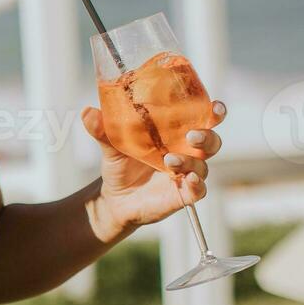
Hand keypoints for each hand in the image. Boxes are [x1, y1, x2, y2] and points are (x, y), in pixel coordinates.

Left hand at [80, 99, 226, 238]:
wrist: (114, 196)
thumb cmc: (121, 163)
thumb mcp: (111, 145)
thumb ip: (102, 129)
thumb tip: (88, 112)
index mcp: (175, 133)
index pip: (202, 119)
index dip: (214, 112)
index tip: (215, 108)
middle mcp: (187, 151)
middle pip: (211, 141)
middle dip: (206, 136)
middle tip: (191, 135)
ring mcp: (187, 173)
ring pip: (202, 165)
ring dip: (190, 161)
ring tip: (170, 160)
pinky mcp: (184, 194)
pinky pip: (199, 190)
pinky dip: (196, 185)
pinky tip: (187, 180)